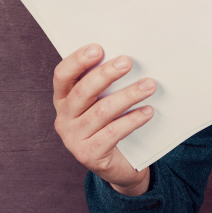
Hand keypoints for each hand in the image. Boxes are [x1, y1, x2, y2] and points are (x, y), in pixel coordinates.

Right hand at [52, 44, 157, 195]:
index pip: (62, 75)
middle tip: (127, 62)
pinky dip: (132, 120)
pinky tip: (148, 111)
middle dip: (106, 75)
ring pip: (101, 111)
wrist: (118, 164)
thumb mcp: (103, 100)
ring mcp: (73, 138)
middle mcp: (63, 118)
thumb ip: (106, 83)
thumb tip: (126, 57)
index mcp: (63, 99)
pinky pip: (113, 132)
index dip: (77, 60)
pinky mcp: (88, 154)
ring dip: (128, 95)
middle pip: (82, 92)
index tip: (98, 48)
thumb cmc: (111, 123)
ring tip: (149, 85)